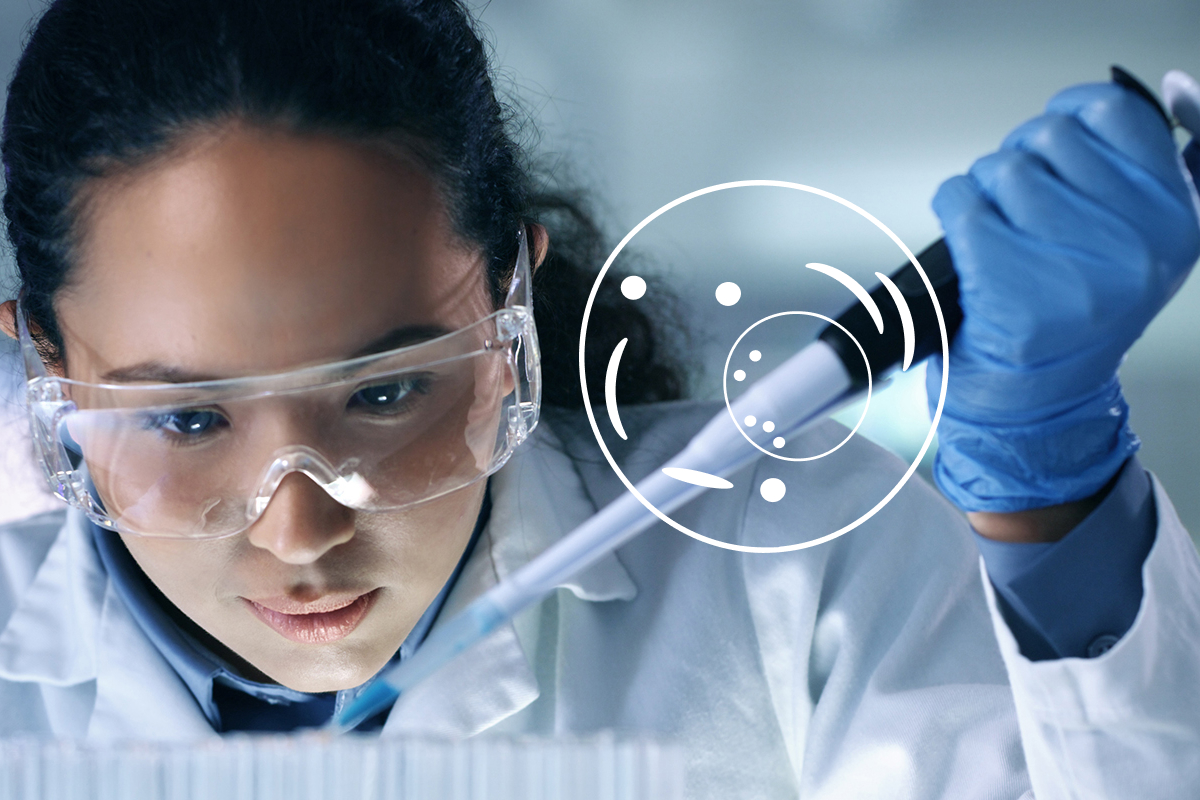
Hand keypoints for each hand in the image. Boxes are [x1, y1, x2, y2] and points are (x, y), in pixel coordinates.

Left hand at [927, 82, 1199, 514]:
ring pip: (999, 167)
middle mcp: (1135, 241)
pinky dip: (951, 214)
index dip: (1068, 115)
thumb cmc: (1074, 321)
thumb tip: (1156, 90)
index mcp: (1176, 220)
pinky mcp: (1011, 281)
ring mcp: (1074, 263)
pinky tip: (968, 249)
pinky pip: (959, 201)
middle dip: (1019, 162)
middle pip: (1045, 136)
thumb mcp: (1141, 248)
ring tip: (998, 237)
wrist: (1037, 407)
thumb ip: (1148, 174)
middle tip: (1019, 212)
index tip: (1052, 145)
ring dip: (983, 192)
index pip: (1116, 113)